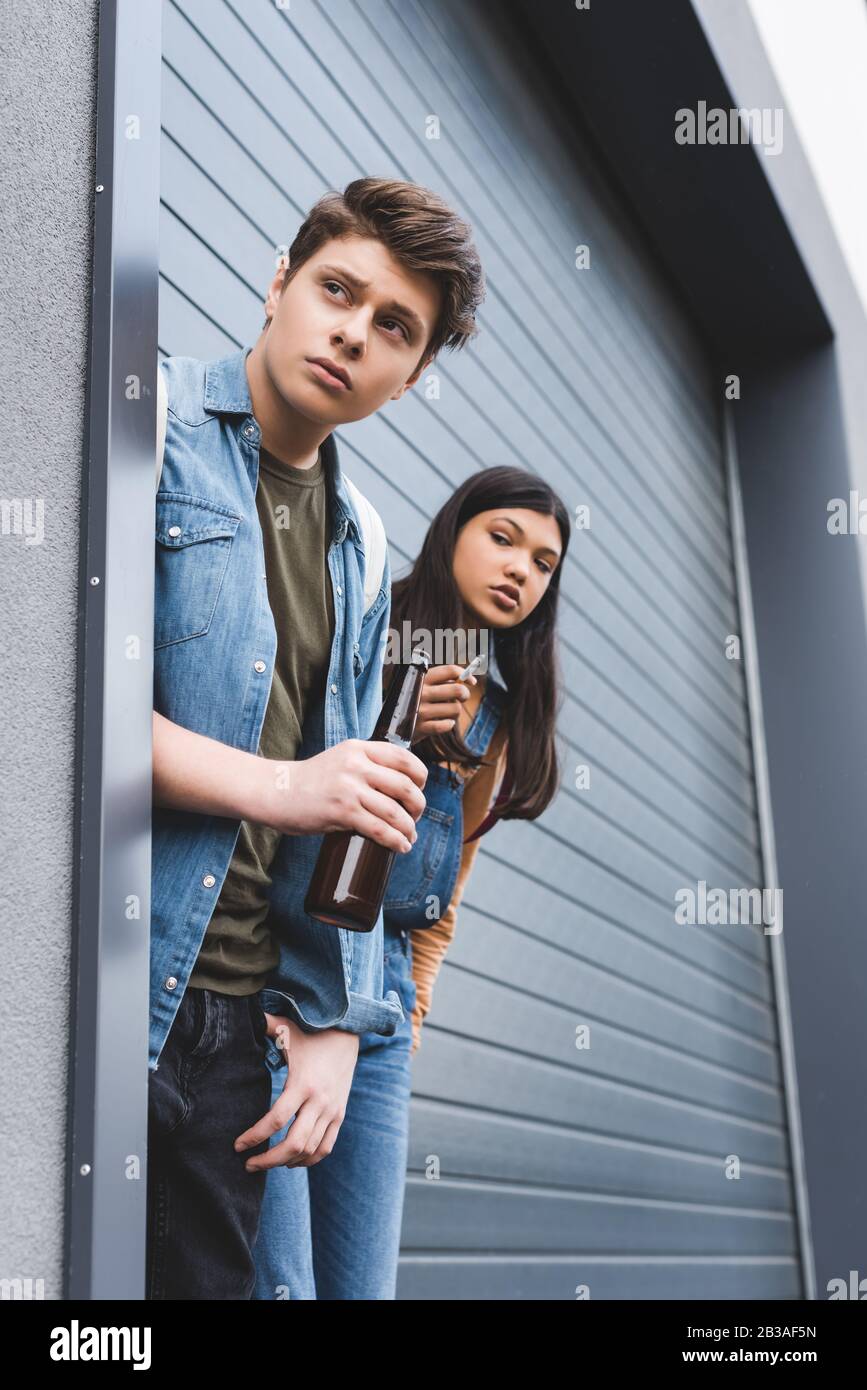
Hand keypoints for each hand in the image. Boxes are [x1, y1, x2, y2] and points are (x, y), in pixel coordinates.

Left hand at [234, 1017, 359, 1169]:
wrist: (349, 1033)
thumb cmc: (311, 1032)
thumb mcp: (286, 1027)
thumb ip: (263, 1024)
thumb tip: (243, 1017)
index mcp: (303, 1083)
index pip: (276, 1120)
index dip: (254, 1136)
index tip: (237, 1145)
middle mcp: (320, 1101)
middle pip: (294, 1143)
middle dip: (268, 1159)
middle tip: (249, 1164)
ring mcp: (332, 1110)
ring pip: (310, 1150)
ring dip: (286, 1162)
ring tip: (266, 1162)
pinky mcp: (340, 1115)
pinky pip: (326, 1147)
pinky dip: (309, 1159)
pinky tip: (292, 1160)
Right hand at [259, 738, 427, 852]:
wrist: (277, 792)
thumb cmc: (311, 780)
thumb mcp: (341, 759)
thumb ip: (367, 764)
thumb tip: (401, 786)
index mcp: (359, 748)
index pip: (405, 758)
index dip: (420, 777)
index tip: (418, 791)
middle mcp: (357, 765)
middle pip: (406, 786)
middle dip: (418, 806)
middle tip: (414, 817)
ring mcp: (350, 788)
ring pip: (396, 811)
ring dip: (409, 828)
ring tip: (409, 836)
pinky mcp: (342, 812)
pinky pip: (380, 829)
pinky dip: (396, 840)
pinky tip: (401, 846)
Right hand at [413, 665, 477, 740]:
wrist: (388, 725)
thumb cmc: (411, 702)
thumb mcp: (418, 686)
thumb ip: (440, 681)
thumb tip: (468, 679)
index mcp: (420, 678)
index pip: (449, 670)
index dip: (465, 674)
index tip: (471, 681)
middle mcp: (420, 693)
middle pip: (458, 690)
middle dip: (465, 694)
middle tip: (462, 697)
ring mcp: (421, 711)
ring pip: (455, 709)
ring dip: (455, 712)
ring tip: (447, 712)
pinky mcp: (421, 728)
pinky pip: (447, 725)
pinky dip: (448, 724)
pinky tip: (443, 723)